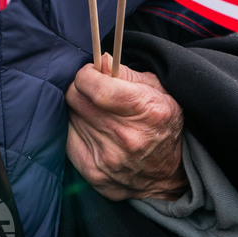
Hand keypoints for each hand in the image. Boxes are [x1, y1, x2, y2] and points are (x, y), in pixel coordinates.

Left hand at [66, 54, 187, 200]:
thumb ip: (127, 73)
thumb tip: (101, 60)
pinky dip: (76, 130)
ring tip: (96, 113)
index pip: (97, 88)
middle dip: (80, 89)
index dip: (87, 75)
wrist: (170, 175)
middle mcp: (125, 137)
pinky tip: (91, 130)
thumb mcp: (160, 91)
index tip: (91, 73)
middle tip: (91, 91)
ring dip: (79, 111)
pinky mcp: (93, 172)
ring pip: (70, 117)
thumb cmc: (163, 125)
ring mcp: (108, 158)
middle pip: (76, 99)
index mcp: (146, 111)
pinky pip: (67, 139)